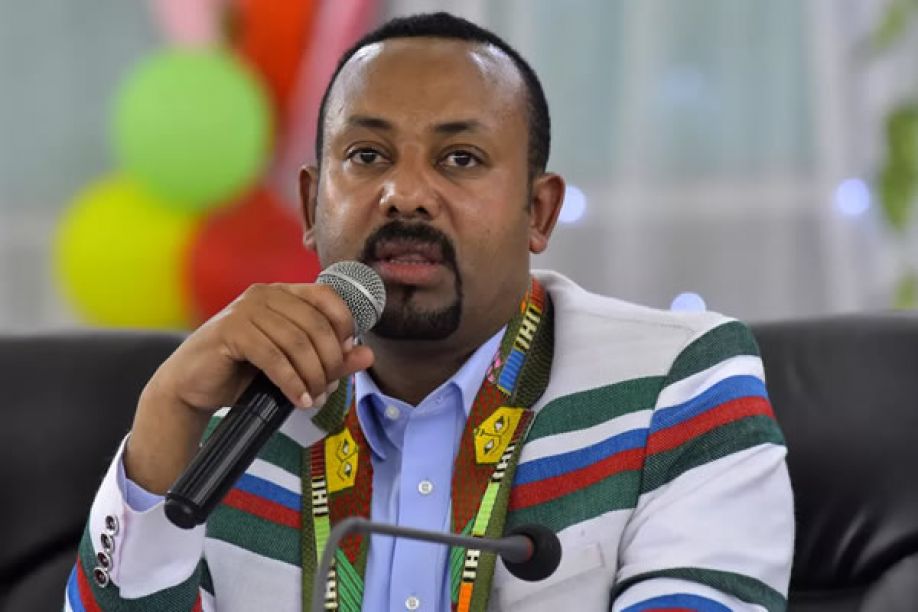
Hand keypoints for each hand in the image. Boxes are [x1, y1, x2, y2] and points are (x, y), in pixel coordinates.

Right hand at [125, 283, 374, 493]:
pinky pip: (273, 357)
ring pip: (297, 342)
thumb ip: (331, 359)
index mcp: (283, 293)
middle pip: (316, 325)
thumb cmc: (244, 373)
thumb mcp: (295, 366)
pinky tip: (299, 400)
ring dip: (313, 376)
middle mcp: (266, 294)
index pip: (328, 298)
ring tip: (314, 398)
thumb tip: (367, 355)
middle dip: (330, 362)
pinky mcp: (230, 331)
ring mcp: (246, 309)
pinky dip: (292, 382)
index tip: (347, 355)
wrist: (192, 387)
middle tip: (330, 388)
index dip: (345, 326)